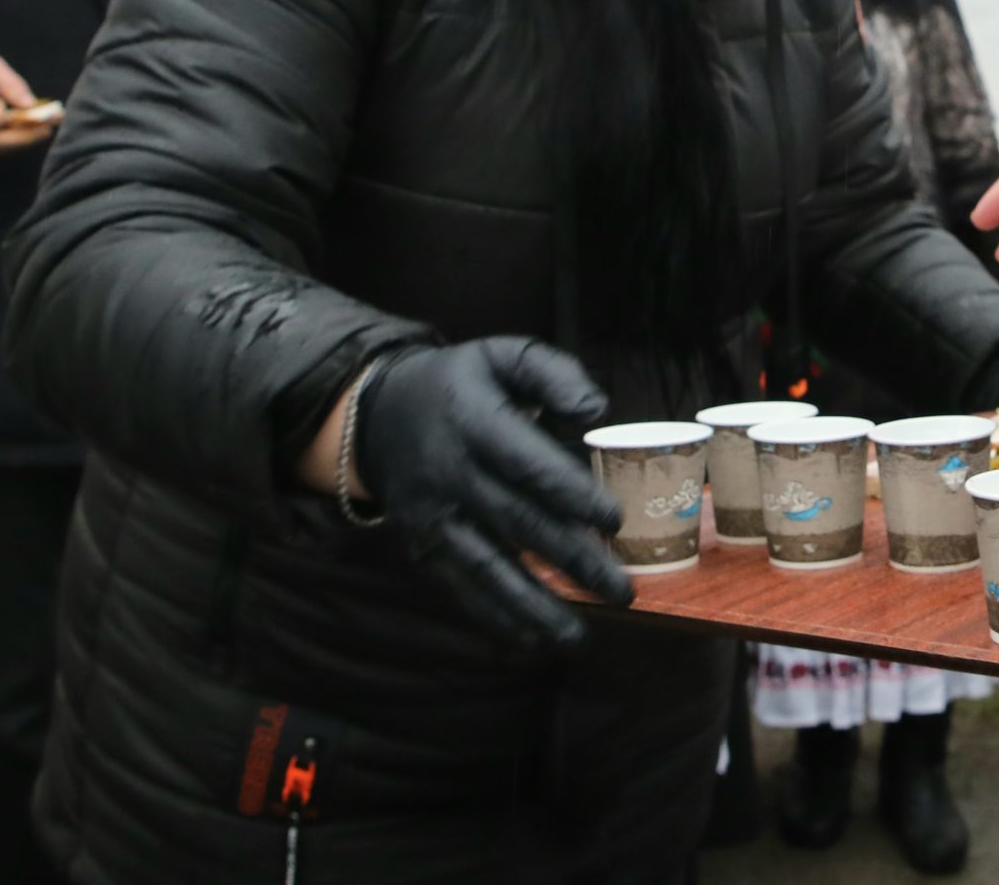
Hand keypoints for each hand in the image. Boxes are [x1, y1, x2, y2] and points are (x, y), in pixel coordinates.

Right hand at [349, 339, 629, 651]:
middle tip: (621, 592)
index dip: (570, 495)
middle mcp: (450, 473)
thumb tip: (598, 412)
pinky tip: (532, 641)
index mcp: (475, 421)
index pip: (526, 464)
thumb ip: (554, 375)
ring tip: (578, 637)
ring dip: (534, 607)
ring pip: (485, 568)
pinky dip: (495, 618)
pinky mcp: (421, 546)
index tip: (614, 522)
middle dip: (570, 561)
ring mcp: (432, 516)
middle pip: (516, 523)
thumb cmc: (462, 383)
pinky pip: (459, 587)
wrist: (377, 413)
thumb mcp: (503, 355)